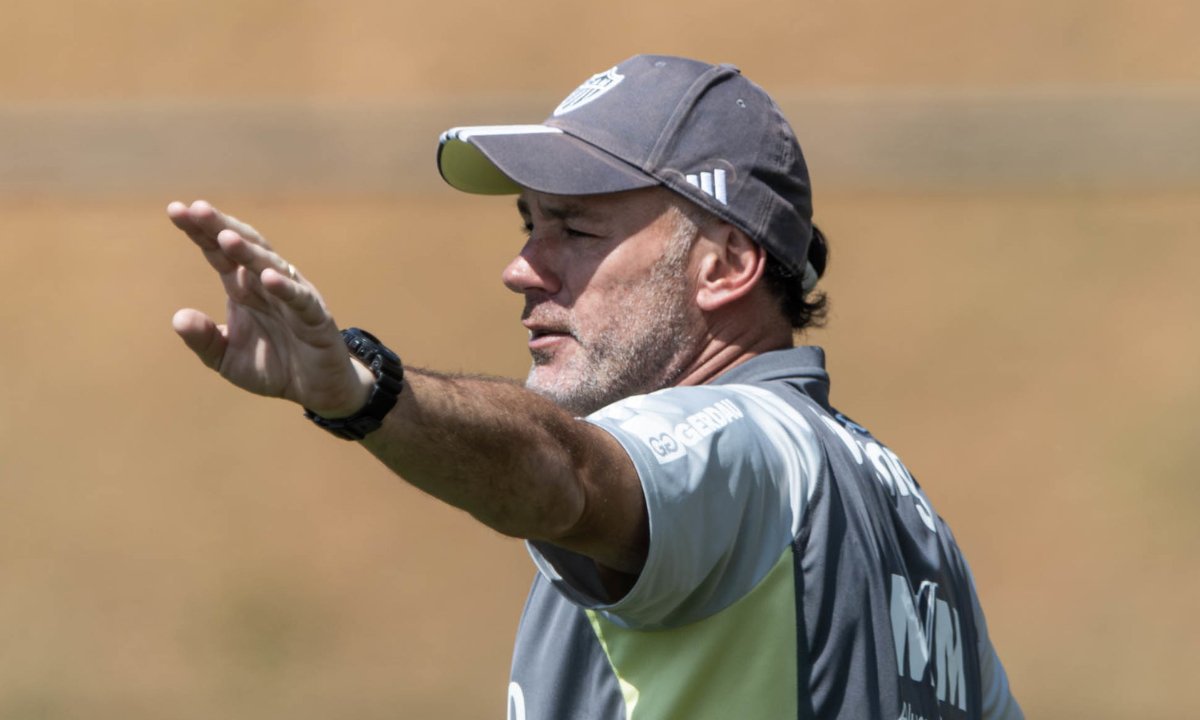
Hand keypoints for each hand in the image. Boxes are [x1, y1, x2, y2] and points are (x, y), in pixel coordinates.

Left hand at [168, 200, 370, 416]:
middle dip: (221, 227)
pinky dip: (286, 288)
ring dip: (249, 251)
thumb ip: (204, 339)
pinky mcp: (316, 319)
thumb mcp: (227, 359)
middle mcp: (267, 285)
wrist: (315, 390)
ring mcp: (293, 298)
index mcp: (243, 288)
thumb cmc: (272, 366)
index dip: (200, 232)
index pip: (219, 252)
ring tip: (226, 237)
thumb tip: (178, 318)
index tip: (175, 210)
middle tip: (198, 208)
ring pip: (271, 266)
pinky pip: (300, 299)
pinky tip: (268, 278)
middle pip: (244, 247)